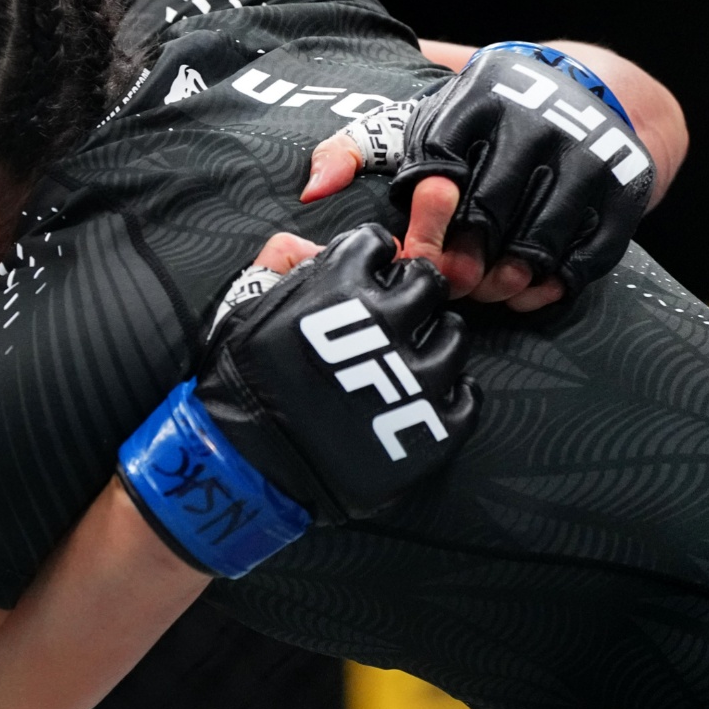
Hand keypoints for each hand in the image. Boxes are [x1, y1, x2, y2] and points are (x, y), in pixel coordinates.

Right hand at [119, 225, 477, 576]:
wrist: (246, 462)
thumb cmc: (242, 384)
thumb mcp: (245, 306)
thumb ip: (280, 261)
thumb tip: (315, 246)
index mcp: (342, 288)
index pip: (378, 245)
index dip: (369, 258)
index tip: (365, 273)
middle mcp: (387, 324)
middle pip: (428, 285)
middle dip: (410, 293)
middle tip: (392, 314)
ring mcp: (415, 377)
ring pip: (454, 337)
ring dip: (434, 341)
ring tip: (407, 358)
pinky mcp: (433, 426)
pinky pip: (466, 397)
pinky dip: (450, 394)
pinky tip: (423, 395)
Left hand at [301, 43, 652, 306]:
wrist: (587, 92)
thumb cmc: (478, 122)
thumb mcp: (416, 120)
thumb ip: (352, 149)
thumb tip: (310, 190)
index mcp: (475, 101)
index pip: (437, 178)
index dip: (423, 226)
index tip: (416, 248)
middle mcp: (536, 122)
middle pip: (488, 216)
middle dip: (462, 262)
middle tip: (450, 281)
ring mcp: (587, 155)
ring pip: (538, 241)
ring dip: (507, 280)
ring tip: (489, 289)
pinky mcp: (625, 188)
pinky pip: (588, 255)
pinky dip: (555, 285)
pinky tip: (530, 290)